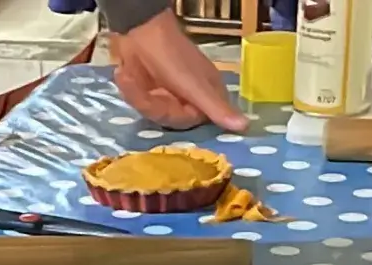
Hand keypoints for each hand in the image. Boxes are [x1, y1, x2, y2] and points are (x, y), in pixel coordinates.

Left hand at [109, 12, 248, 131]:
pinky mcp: (150, 92)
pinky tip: (124, 74)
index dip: (174, 114)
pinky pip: (140, 103)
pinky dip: (130, 89)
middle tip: (139, 86)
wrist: (138, 31)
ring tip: (128, 75)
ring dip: (136, 94)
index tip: (161, 102)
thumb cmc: (171, 55)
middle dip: (149, 103)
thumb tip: (246, 127)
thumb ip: (215, 108)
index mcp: (206, 95)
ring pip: (151, 112)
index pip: (192, 121)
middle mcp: (189, 97)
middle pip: (168, 118)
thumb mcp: (194, 85)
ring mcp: (168, 94)